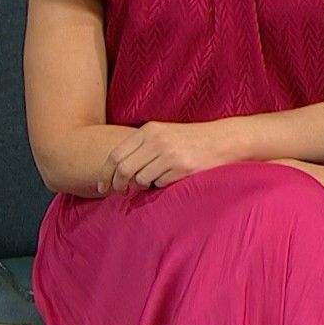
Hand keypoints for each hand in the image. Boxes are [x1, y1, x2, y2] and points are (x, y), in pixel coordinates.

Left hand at [100, 121, 233, 195]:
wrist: (222, 140)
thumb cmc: (190, 139)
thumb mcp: (163, 134)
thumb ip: (141, 146)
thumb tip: (116, 171)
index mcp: (149, 130)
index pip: (115, 155)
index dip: (105, 174)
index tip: (101, 187)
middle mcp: (157, 140)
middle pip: (124, 170)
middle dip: (117, 186)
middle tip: (118, 194)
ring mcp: (170, 155)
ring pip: (140, 180)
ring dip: (141, 186)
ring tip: (151, 182)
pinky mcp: (182, 168)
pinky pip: (159, 184)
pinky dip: (160, 185)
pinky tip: (170, 177)